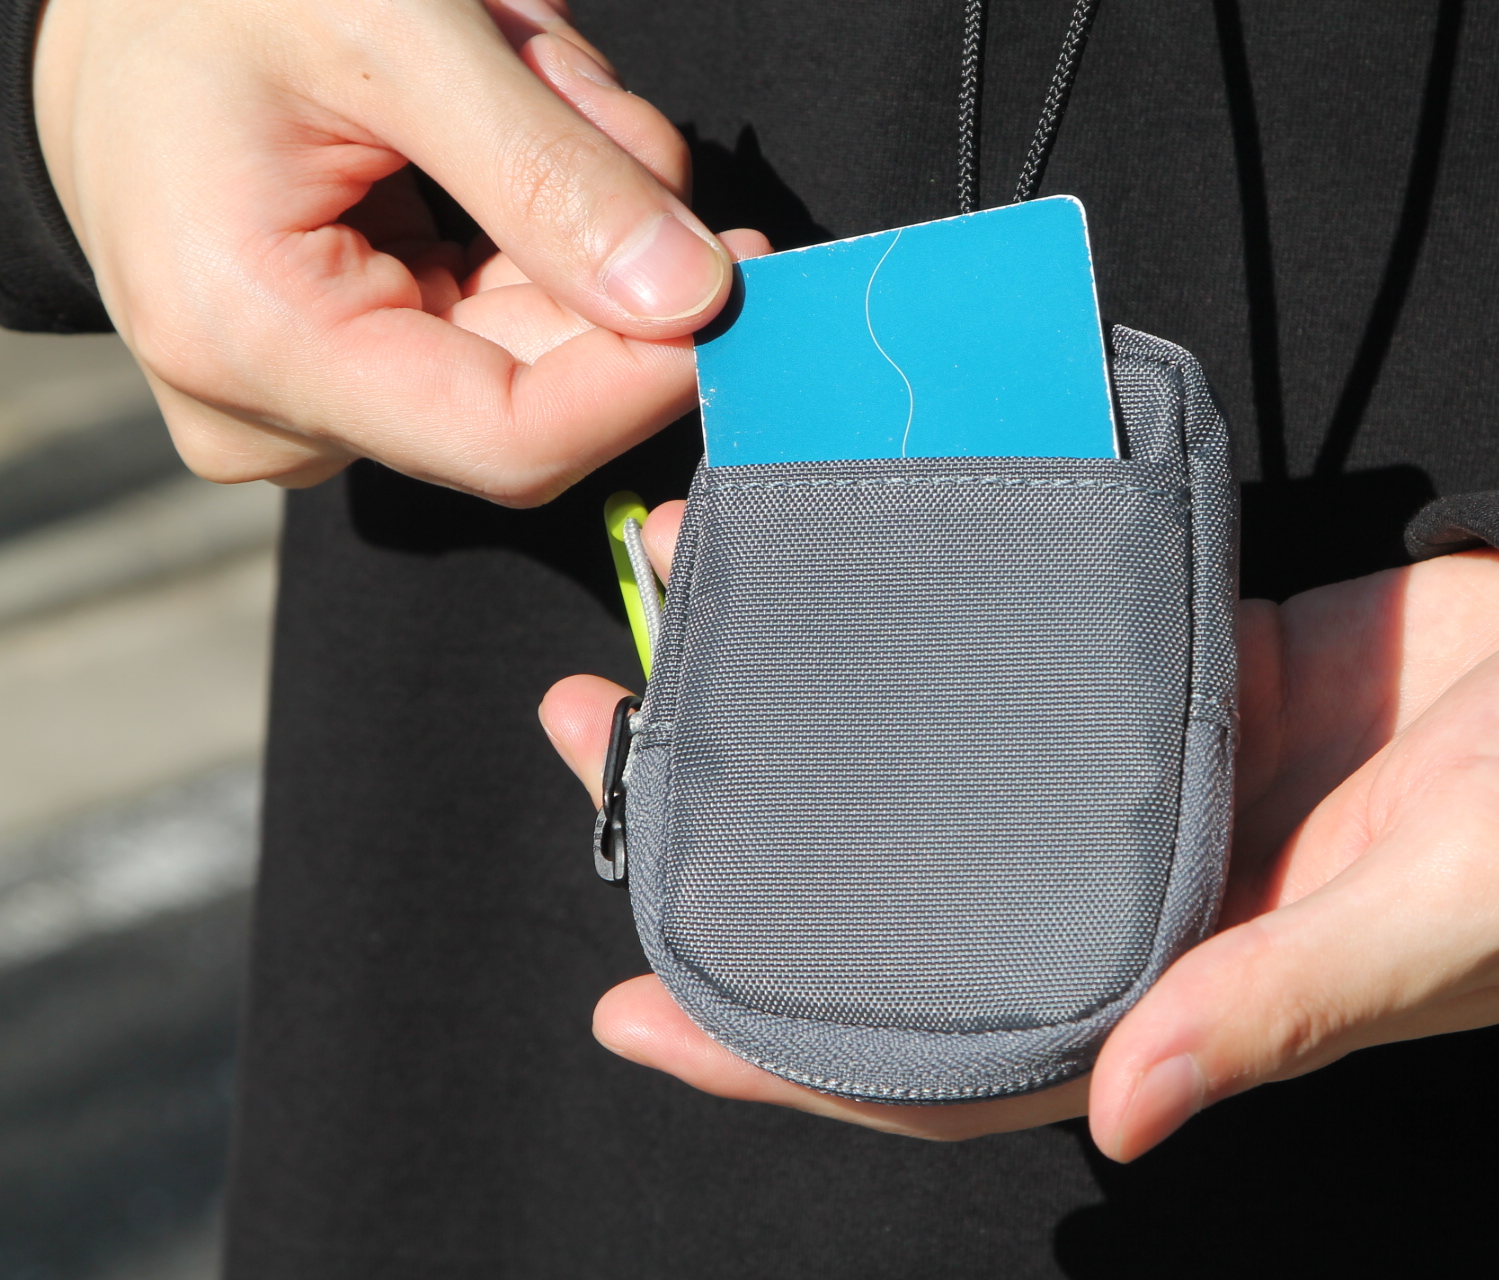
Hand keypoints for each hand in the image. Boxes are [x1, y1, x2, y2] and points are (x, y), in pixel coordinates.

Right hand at [34, 0, 768, 500]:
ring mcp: (306, 405)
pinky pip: (494, 325)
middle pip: (535, 386)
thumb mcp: (390, 26)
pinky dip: (532, 223)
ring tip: (509, 77)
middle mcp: (272, 409)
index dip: (649, 374)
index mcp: (251, 337)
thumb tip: (692, 301)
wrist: (114, 3)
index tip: (742, 280)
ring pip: (530, 346)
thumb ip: (546, 172)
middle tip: (581, 94)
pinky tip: (487, 126)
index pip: (511, 437)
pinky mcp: (342, 374)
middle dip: (601, 245)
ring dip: (567, 213)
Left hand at [540, 512, 1498, 1155]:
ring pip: (934, 766)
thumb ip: (1284, 1002)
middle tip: (596, 737)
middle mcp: (1128, 897)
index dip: (784, 1055)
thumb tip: (1132, 1113)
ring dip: (805, 705)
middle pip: (895, 896)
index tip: (635, 1011)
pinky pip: (1012, 657)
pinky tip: (843, 552)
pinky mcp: (1164, 676)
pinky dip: (922, 614)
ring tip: (677, 607)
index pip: (944, 1053)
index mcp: (1173, 991)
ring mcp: (1136, 781)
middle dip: (737, 844)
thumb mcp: (1442, 918)